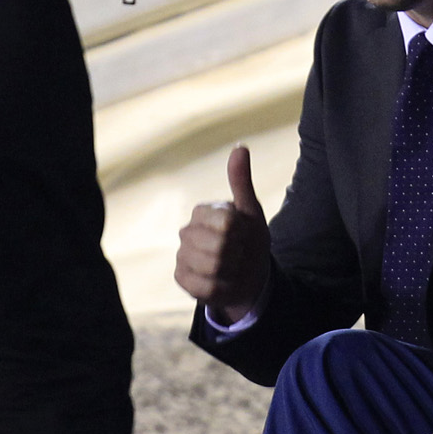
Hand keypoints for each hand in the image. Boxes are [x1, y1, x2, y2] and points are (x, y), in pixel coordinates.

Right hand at [175, 146, 271, 322]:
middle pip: (221, 245)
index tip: (244, 233)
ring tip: (232, 266)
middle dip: (239, 252)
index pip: (227, 222)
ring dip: (232, 270)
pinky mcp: (181, 279)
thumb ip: (242, 181)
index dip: (244, 232)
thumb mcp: (251, 211)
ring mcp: (181, 255)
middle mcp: (186, 231)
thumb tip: (240, 146)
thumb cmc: (250, 240)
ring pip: (213, 266)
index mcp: (202, 211)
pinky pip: (205, 286)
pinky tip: (223, 282)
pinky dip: (222, 286)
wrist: (249, 275)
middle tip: (239, 252)